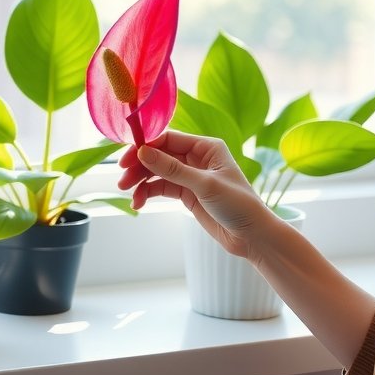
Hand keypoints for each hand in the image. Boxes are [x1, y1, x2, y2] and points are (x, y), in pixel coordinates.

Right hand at [116, 130, 271, 259]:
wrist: (252, 236)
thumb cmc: (238, 204)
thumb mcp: (204, 185)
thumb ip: (173, 169)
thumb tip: (143, 152)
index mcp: (207, 146)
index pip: (169, 138)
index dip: (147, 146)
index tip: (128, 158)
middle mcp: (197, 157)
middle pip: (160, 155)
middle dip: (140, 166)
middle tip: (122, 179)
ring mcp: (191, 176)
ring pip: (158, 172)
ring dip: (141, 181)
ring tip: (129, 194)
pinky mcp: (187, 193)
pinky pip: (162, 188)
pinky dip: (149, 193)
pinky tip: (139, 203)